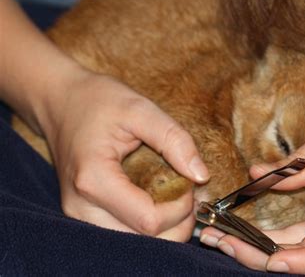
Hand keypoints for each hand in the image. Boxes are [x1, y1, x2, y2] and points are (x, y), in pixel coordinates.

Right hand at [38, 69, 208, 240]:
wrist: (62, 103)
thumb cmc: (98, 101)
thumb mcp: (140, 109)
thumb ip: (174, 140)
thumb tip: (201, 175)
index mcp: (94, 180)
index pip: (150, 221)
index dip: (181, 207)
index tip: (190, 181)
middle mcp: (81, 207)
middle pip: (144, 241)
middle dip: (176, 221)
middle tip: (185, 189)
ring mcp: (79, 215)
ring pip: (135, 243)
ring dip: (164, 226)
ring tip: (172, 194)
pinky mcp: (83, 216)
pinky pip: (123, 233)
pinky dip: (147, 224)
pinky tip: (156, 198)